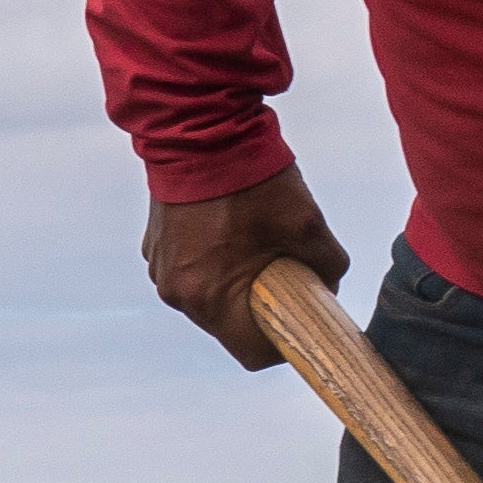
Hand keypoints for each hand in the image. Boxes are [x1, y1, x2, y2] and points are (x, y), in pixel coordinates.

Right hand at [143, 167, 350, 371]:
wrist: (199, 128)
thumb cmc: (256, 181)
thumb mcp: (309, 228)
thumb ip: (328, 269)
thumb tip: (327, 287)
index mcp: (211, 296)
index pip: (254, 354)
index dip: (284, 344)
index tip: (302, 321)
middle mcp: (178, 291)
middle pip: (231, 327)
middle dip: (261, 309)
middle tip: (287, 275)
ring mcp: (161, 269)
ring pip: (210, 298)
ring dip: (236, 285)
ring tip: (258, 245)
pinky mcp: (154, 247)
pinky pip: (191, 272)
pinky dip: (214, 263)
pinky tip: (231, 230)